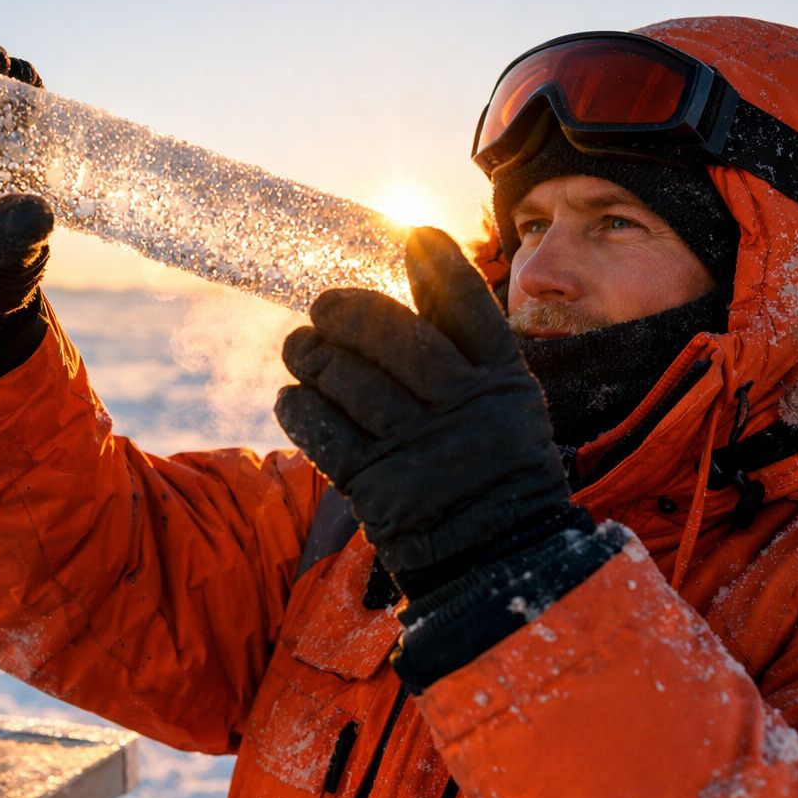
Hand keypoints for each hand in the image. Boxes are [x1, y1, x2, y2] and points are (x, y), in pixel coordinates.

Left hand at [274, 228, 572, 592]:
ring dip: (312, 357)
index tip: (416, 237)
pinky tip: (294, 396)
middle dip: (348, 313)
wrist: (493, 561)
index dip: (441, 268)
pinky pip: (322, 433)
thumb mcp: (503, 403)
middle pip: (394, 338)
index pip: (469, 311)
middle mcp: (463, 411)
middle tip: (322, 306)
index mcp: (502, 384)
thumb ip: (465, 342)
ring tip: (299, 347)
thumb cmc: (490, 467)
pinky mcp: (377, 489)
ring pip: (349, 381)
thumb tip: (423, 253)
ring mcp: (419, 451)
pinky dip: (300, 407)